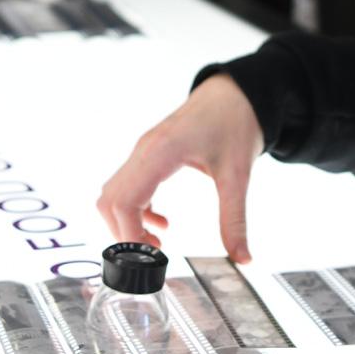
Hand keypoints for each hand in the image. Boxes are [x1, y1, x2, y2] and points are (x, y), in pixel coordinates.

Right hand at [97, 74, 262, 262]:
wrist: (237, 92)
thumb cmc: (236, 123)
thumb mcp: (238, 174)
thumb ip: (235, 219)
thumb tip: (243, 259)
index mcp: (160, 153)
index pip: (124, 202)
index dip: (129, 237)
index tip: (150, 261)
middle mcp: (144, 150)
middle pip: (111, 200)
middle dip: (125, 234)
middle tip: (153, 257)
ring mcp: (144, 150)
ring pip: (114, 192)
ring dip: (127, 222)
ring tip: (156, 244)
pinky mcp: (150, 152)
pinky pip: (128, 185)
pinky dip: (136, 209)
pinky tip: (162, 223)